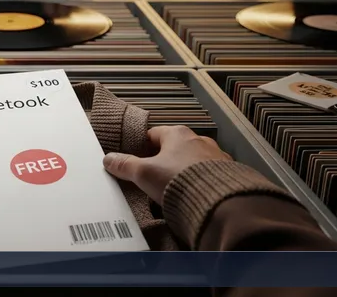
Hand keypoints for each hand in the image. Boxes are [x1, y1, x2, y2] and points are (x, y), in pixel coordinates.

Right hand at [103, 126, 231, 204]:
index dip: (141, 148)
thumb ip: (125, 165)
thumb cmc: (178, 181)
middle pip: (173, 147)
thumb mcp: (143, 173)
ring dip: (183, 170)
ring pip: (193, 160)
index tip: (135, 160)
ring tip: (173, 189)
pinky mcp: (227, 172)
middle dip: (163, 161)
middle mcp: (199, 140)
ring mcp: (216, 156)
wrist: (217, 202)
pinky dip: (200, 181)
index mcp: (177, 134)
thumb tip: (109, 160)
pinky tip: (193, 194)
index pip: (153, 135)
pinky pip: (209, 174)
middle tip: (152, 177)